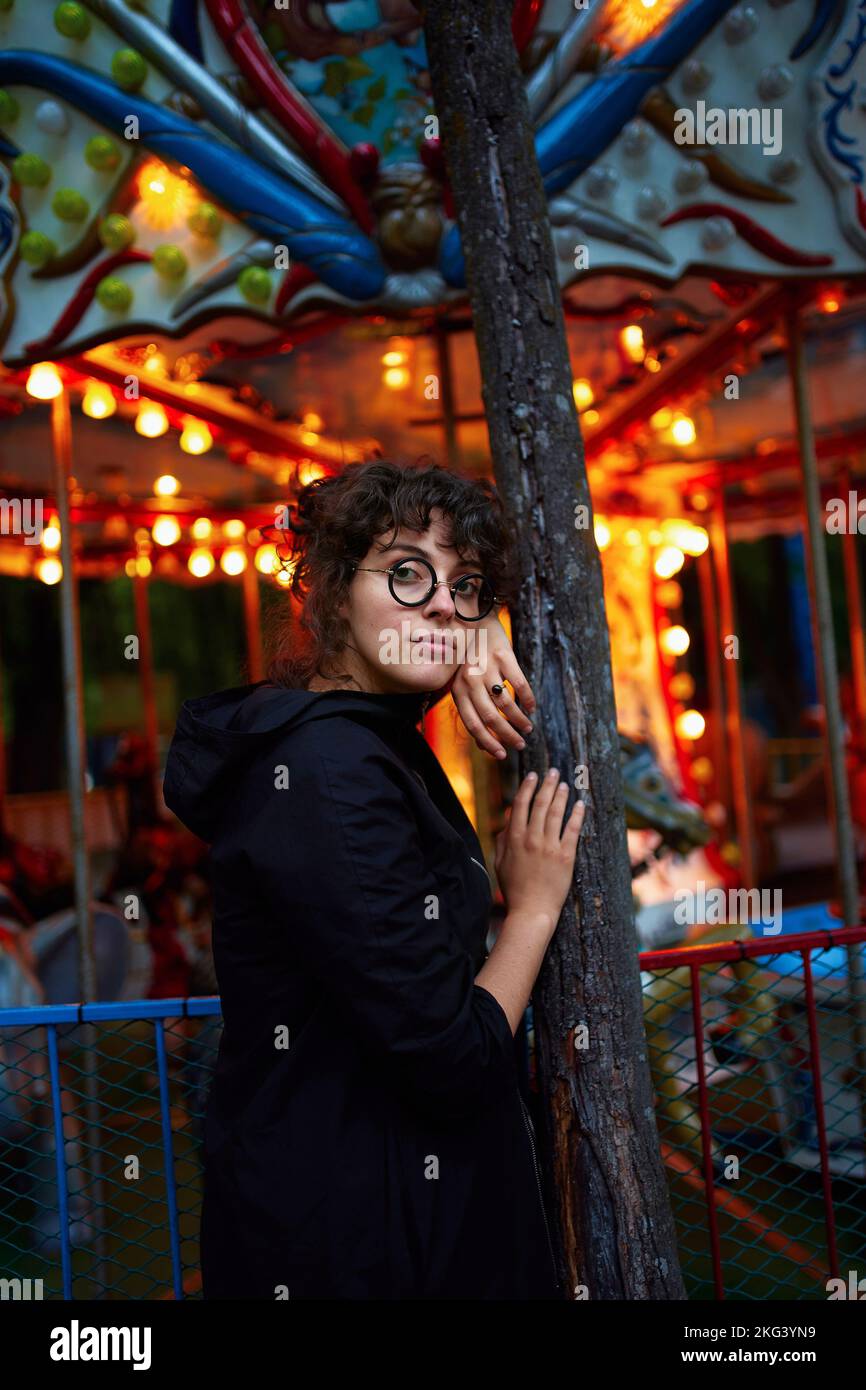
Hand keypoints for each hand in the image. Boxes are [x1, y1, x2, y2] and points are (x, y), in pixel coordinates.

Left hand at [450, 613, 535, 758]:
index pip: (473, 724)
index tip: (501, 755)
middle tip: (520, 745)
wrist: (473, 619)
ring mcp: (487, 668)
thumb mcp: (463, 683)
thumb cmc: (468, 657)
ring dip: (519, 720)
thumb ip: (470, 710)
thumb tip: (482, 744)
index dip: (488, 743)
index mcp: (458, 690)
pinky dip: (528, 699)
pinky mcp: (504, 656)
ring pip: (506, 704)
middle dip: (507, 736)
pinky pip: (519, 684)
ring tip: (528, 727)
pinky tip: (532, 707)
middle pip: (491, 718)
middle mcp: (470, 680)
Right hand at [494, 768, 584, 930]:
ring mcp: (549, 847)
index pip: (521, 805)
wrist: (531, 911)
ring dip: (561, 796)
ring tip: (565, 784)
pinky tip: (580, 804)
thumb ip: (502, 840)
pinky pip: (573, 831)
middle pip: (540, 804)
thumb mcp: (499, 863)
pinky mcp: (565, 857)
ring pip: (556, 814)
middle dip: (547, 785)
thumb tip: (508, 820)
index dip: (527, 787)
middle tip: (553, 772)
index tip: (533, 775)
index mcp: (513, 839)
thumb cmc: (514, 889)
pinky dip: (577, 815)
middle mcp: (531, 839)